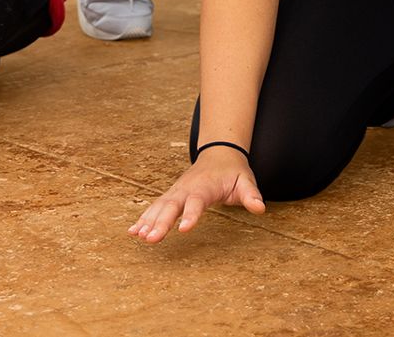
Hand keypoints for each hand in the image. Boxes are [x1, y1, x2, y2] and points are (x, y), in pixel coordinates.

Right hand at [131, 148, 266, 242]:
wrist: (219, 154)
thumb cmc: (233, 172)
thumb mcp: (246, 181)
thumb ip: (251, 195)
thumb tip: (259, 209)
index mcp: (205, 186)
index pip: (197, 202)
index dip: (190, 215)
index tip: (183, 230)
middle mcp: (187, 188)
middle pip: (171, 206)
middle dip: (160, 222)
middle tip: (151, 238)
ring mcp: (176, 191)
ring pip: (159, 206)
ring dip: (148, 221)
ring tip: (137, 236)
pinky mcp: (171, 196)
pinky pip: (155, 207)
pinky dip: (144, 218)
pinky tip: (133, 231)